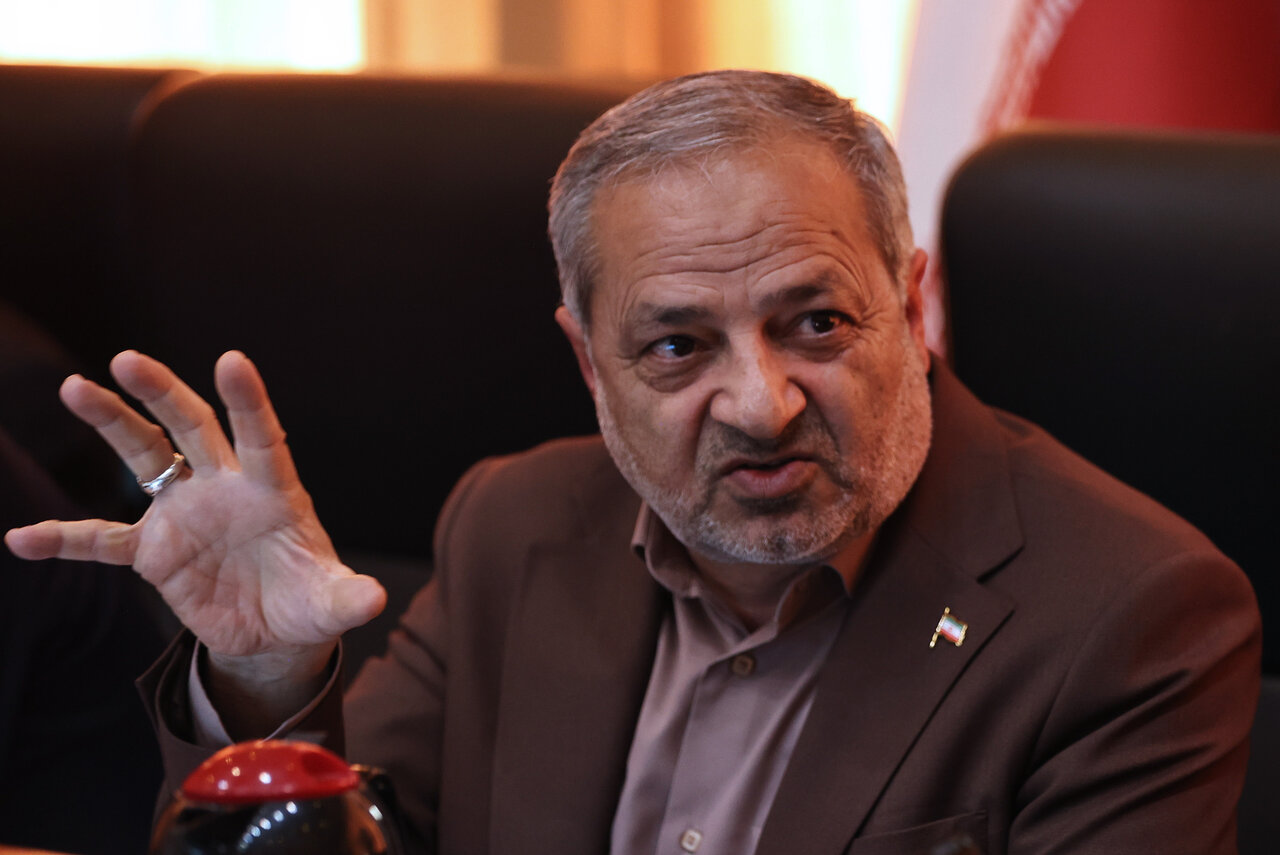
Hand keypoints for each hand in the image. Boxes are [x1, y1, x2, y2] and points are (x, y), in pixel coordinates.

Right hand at [4, 350, 385, 688]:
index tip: (232, 360)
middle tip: (129, 359)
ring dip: (111, 422)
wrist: (274, 630)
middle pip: (190, 427)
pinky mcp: (154, 552)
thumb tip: (373, 601)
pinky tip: (23, 539)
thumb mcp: (331, 603)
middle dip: (162, 392)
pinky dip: (65, 541)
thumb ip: (347, 598)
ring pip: (143, 457)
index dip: (248, 401)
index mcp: (273, 491)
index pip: (262, 437)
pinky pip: (103, 541)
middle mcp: (224, 488)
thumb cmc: (309, 601)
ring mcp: (184, 514)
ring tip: (75, 387)